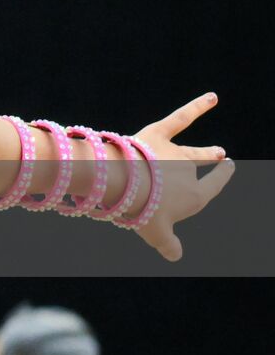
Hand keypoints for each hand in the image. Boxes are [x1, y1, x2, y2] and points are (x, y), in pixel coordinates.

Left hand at [129, 92, 234, 260]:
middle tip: (220, 155)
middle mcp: (188, 173)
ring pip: (191, 149)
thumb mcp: (156, 234)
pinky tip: (212, 97)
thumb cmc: (142, 210)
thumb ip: (168, 245)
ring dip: (204, 149)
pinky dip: (197, 106)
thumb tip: (175, 256)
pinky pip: (181, 118)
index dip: (218, 179)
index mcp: (192, 197)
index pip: (209, 189)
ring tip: (217, 149)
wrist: (126, 182)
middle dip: (209, 162)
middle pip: (198, 167)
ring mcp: (174, 153)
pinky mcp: (157, 134)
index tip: (229, 168)